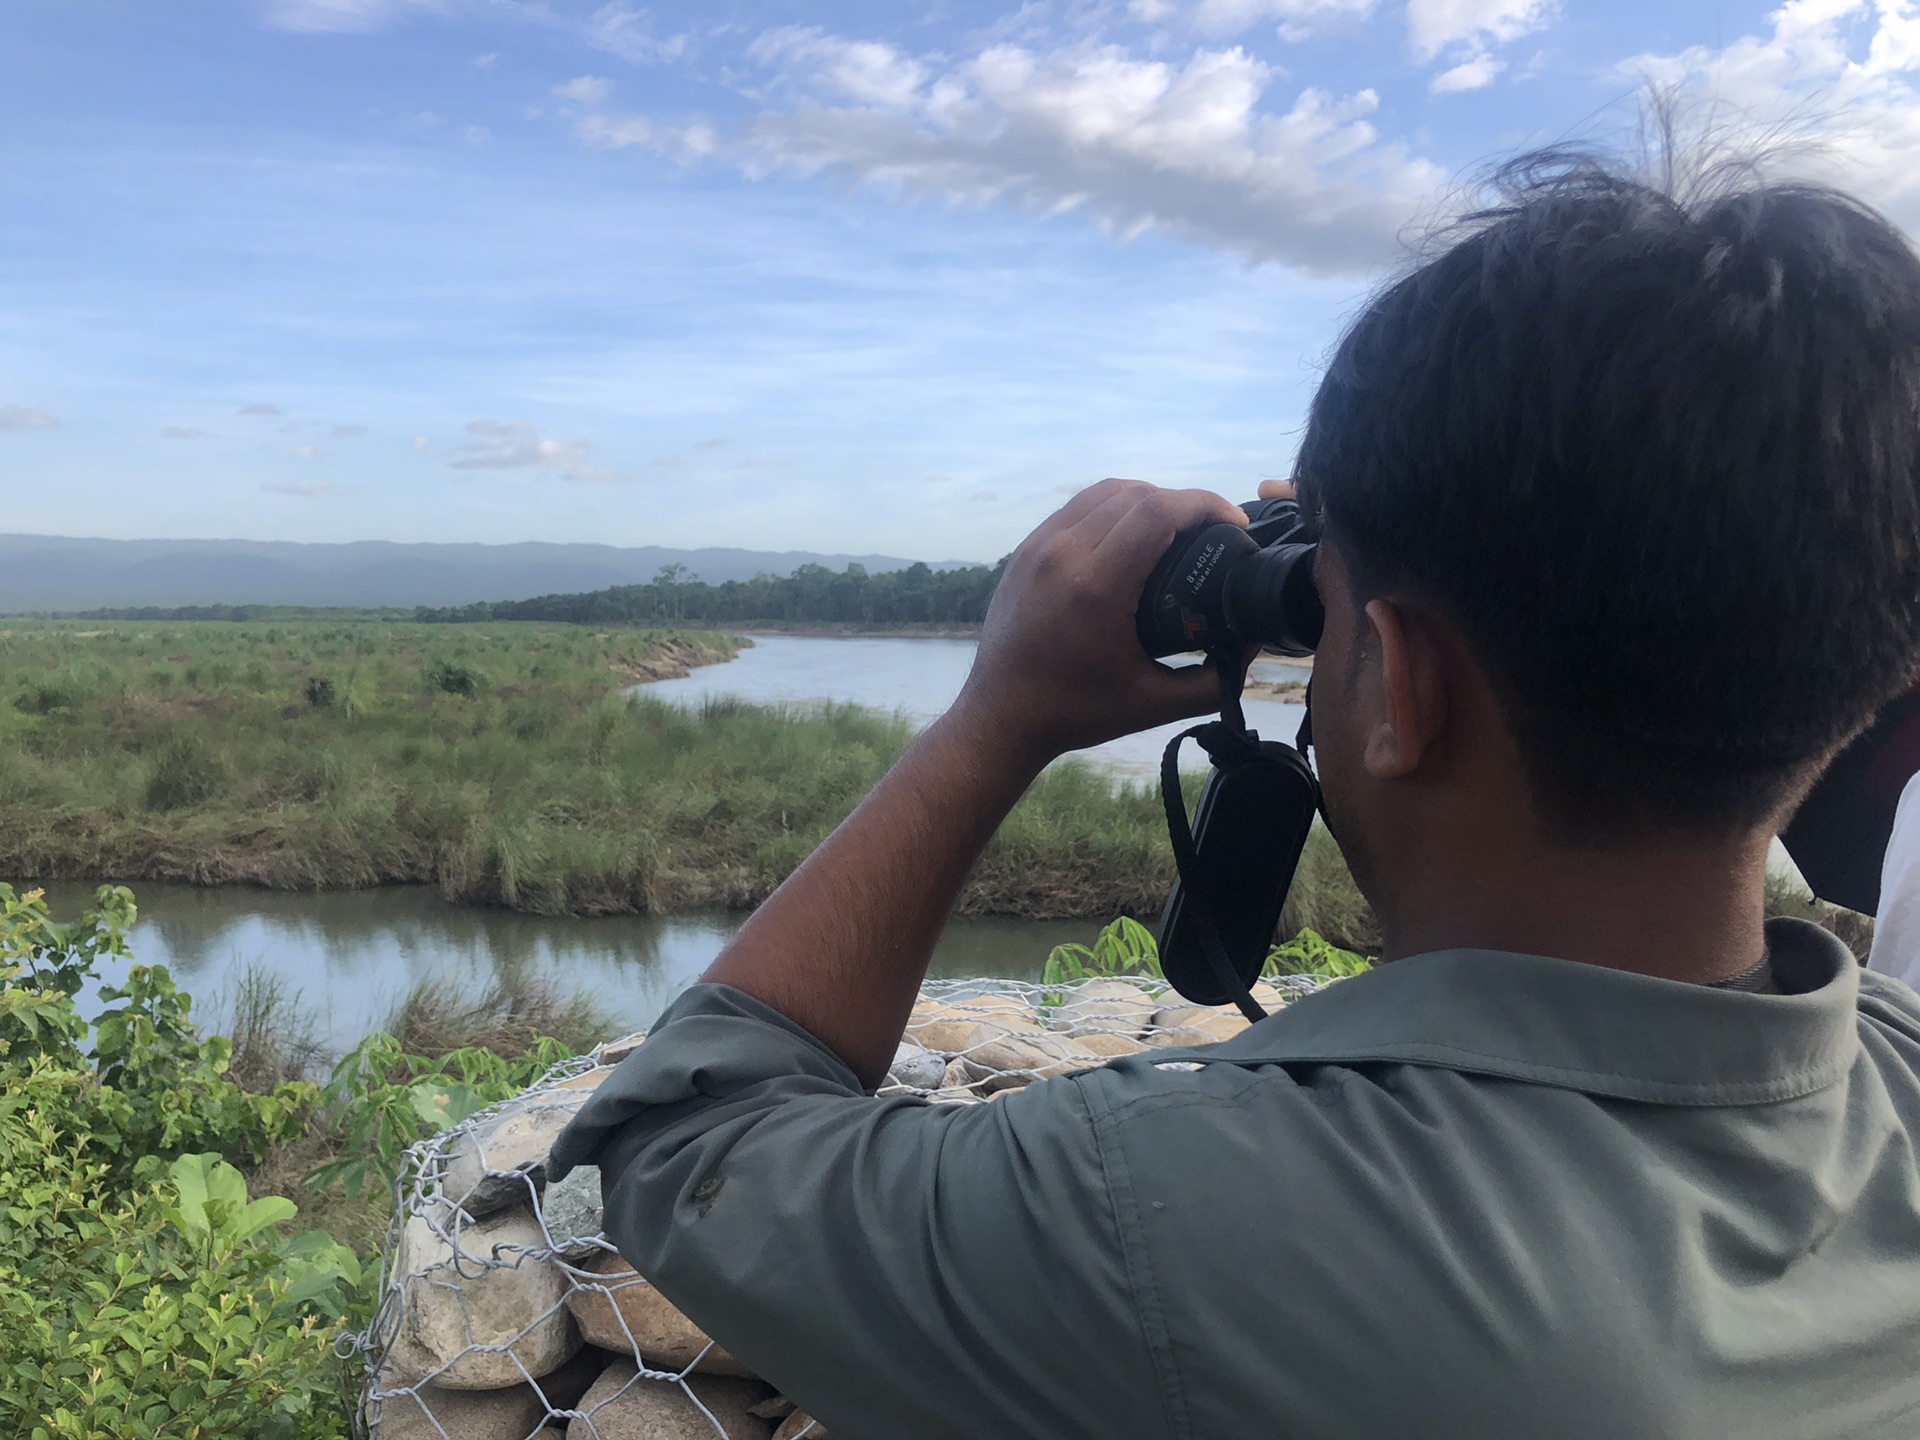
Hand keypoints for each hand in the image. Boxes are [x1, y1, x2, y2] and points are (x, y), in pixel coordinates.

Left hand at [948, 478, 1249, 767]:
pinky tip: (1132, 532)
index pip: (1158, 511)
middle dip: (1185, 502)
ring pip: (1106, 491)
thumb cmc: (1074, 711)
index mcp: (1096, 587)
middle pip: (1137, 493)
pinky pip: (1077, 507)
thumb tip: (1254, 646)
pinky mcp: (1025, 550)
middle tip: (1212, 530)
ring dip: (1149, 498)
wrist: (1000, 717)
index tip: (1234, 524)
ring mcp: (1039, 547)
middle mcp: (1063, 554)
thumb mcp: (1153, 704)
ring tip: (1177, 527)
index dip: (1206, 505)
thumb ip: (1214, 680)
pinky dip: (1113, 507)